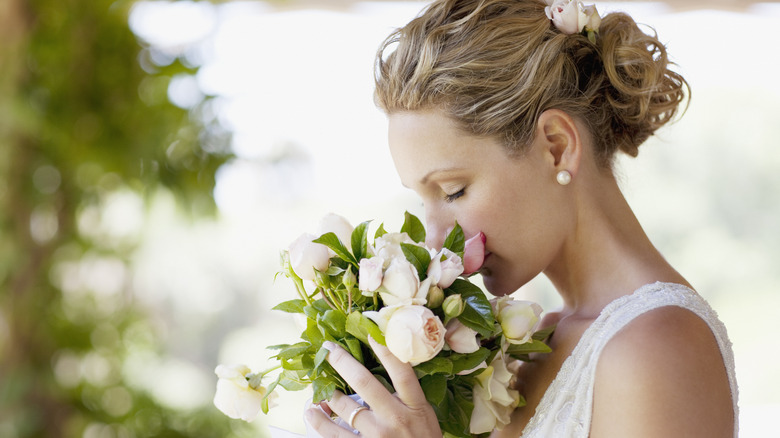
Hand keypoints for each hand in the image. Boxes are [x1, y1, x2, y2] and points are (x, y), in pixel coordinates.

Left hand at [305, 337, 441, 436]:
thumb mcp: (424, 415)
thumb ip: (407, 395)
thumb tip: (389, 363)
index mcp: (415, 406)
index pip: (401, 372)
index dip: (386, 350)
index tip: (371, 332)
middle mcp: (395, 418)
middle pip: (364, 383)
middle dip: (342, 361)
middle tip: (328, 348)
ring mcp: (378, 436)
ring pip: (344, 408)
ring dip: (327, 394)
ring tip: (318, 386)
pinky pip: (334, 435)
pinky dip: (319, 422)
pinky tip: (312, 413)